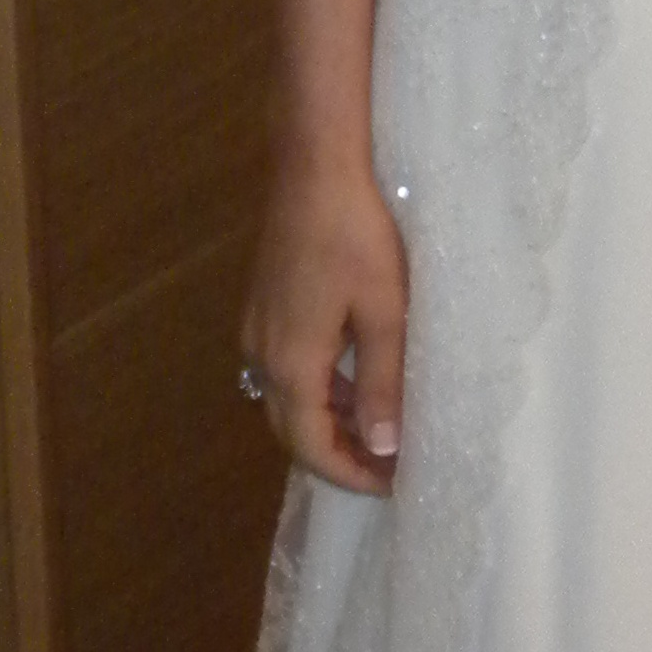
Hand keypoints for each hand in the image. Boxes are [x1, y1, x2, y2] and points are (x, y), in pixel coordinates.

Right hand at [240, 153, 408, 493]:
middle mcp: (261, 352)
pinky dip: (320, 388)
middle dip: (338, 455)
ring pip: (288, 398)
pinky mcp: (266, 305)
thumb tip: (381, 447)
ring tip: (381, 430)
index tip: (392, 485)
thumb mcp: (384, 314)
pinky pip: (288, 367)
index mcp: (291, 363)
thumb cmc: (358, 235)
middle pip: (292, 429)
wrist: (317, 166)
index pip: (312, 446)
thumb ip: (382, 384)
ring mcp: (258, 327)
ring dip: (330, 422)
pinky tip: (357, 380)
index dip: (351, 473)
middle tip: (388, 468)